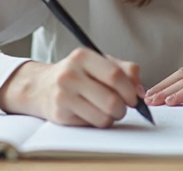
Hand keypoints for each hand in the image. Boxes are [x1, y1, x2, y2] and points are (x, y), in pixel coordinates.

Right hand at [0, 48, 142, 127]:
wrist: (41, 87)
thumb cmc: (78, 75)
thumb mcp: (100, 63)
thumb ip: (125, 70)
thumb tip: (140, 91)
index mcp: (83, 56)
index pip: (115, 76)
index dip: (130, 91)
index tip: (134, 98)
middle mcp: (70, 74)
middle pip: (111, 100)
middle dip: (123, 108)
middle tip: (122, 108)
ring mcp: (63, 95)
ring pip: (103, 116)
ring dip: (112, 118)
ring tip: (107, 111)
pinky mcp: (60, 115)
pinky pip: (91, 124)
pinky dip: (98, 122)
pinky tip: (91, 113)